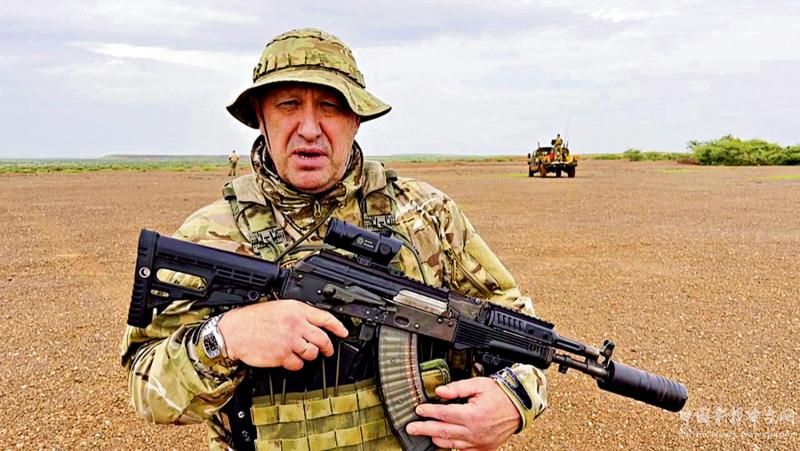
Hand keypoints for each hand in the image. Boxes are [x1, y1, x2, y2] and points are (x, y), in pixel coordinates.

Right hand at [218, 299, 347, 369]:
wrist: (233, 332)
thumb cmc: (251, 319)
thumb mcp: (277, 307)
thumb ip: (297, 314)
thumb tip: (312, 322)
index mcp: (295, 309)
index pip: (325, 318)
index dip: (338, 327)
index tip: (344, 333)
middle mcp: (296, 324)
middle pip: (322, 339)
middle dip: (327, 347)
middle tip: (328, 350)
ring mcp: (290, 341)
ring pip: (312, 353)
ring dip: (310, 355)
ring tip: (303, 353)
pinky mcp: (282, 356)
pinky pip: (298, 364)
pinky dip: (296, 364)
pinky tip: (289, 359)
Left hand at [406, 377, 520, 450]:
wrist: (520, 408)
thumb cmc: (500, 395)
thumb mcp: (478, 385)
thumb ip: (457, 388)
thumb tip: (439, 391)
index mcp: (472, 415)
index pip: (443, 414)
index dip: (428, 412)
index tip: (418, 409)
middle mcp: (474, 432)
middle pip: (442, 431)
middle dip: (424, 429)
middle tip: (411, 428)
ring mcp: (478, 442)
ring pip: (450, 444)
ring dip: (435, 438)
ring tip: (425, 433)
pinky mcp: (482, 448)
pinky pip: (462, 450)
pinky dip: (451, 445)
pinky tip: (443, 440)